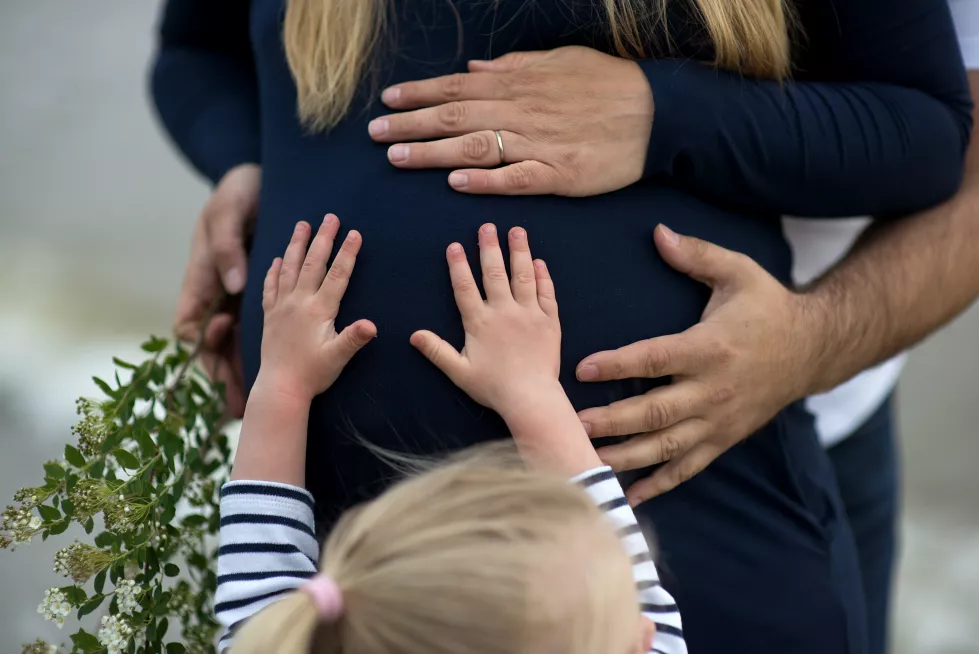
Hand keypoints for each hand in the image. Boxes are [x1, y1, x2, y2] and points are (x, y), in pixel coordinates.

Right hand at [174, 163, 260, 416]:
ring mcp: (236, 293)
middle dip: (224, 373)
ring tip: (252, 400)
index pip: (189, 324)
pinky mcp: (258, 288)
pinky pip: (261, 321)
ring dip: (243, 366)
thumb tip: (236, 287)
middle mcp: (217, 291)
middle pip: (214, 342)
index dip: (200, 347)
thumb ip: (227, 251)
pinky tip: (278, 366)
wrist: (252, 177)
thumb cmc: (234, 193)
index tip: (217, 362)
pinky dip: (264, 342)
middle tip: (235, 406)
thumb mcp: (224, 216)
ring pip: (237, 338)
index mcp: (202, 277)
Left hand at [255, 215, 375, 402]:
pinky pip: (271, 286)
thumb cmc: (313, 374)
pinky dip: (274, 269)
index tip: (355, 233)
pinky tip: (278, 258)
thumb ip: (354, 339)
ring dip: (297, 244)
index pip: (337, 275)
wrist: (280, 388)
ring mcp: (281, 307)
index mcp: (318, 310)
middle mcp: (298, 303)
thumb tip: (372, 325)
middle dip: (323, 238)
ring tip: (302, 224)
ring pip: (290, 268)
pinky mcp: (270, 315)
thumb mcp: (338, 358)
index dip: (347, 253)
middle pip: (313, 263)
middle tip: (330, 217)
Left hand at [371, 47, 653, 196]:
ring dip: (431, 153)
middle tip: (375, 137)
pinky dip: (483, 181)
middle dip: (410, 126)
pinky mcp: (558, 174)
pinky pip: (514, 179)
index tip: (387, 102)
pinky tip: (454, 183)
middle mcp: (520, 111)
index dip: (419, 94)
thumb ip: (513, 65)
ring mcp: (537, 144)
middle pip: (454, 117)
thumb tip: (474, 68)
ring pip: (474, 147)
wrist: (657, 113)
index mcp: (519, 83)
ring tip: (396, 159)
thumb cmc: (608, 84)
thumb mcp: (560, 61)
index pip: (457, 88)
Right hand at [411, 224, 561, 412]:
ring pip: (523, 276)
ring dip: (519, 251)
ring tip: (517, 231)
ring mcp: (529, 314)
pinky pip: (546, 293)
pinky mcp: (549, 321)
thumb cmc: (493, 387)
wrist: (531, 397)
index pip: (465, 287)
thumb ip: (437, 351)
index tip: (455, 245)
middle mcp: (504, 312)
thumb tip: (413, 335)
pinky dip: (543, 276)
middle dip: (489, 247)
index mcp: (479, 322)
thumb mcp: (459, 371)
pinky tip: (539, 261)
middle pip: (494, 273)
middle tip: (487, 226)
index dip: (458, 265)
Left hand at [576, 225, 817, 503]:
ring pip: (666, 446)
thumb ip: (696, 254)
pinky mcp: (723, 439)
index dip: (617, 364)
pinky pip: (687, 468)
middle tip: (573, 423)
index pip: (655, 358)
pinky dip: (658, 485)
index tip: (581, 369)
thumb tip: (657, 232)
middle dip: (612, 421)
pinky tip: (628, 496)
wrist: (814, 348)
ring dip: (626, 456)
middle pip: (655, 412)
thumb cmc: (767, 306)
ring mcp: (718, 420)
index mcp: (709, 347)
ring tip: (589, 460)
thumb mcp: (738, 272)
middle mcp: (712, 390)